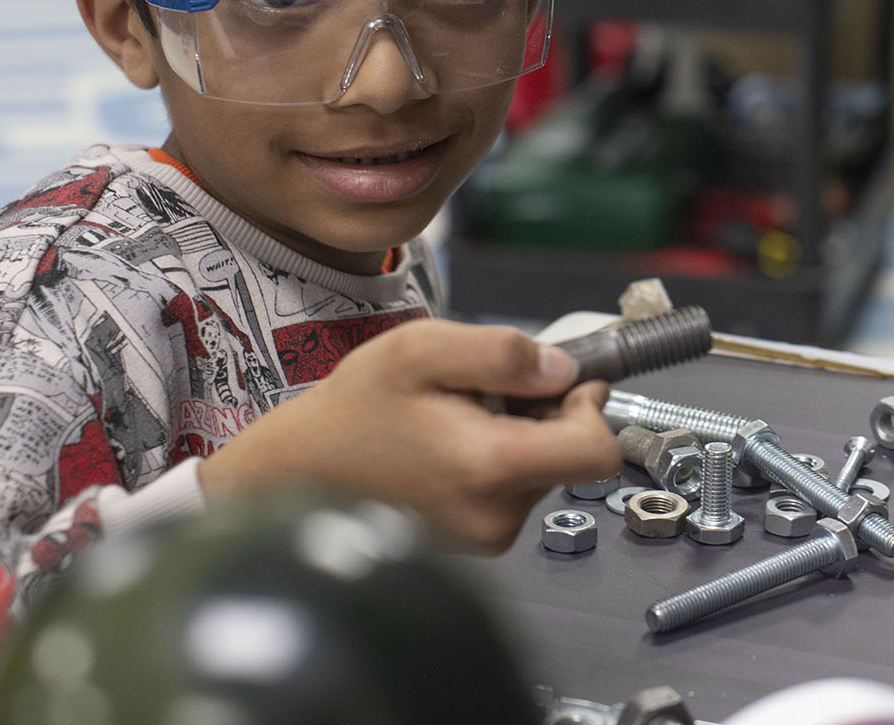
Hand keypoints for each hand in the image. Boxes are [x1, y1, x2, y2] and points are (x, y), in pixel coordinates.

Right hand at [198, 319, 618, 551]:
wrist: (296, 475)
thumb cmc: (353, 411)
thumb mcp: (422, 351)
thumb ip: (501, 353)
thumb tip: (564, 371)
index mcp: (491, 470)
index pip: (597, 452)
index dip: (590, 407)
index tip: (560, 381)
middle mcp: (498, 517)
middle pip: (568, 456)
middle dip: (541, 414)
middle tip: (480, 391)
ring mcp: (486, 537)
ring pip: (541, 470)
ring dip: (515, 435)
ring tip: (453, 418)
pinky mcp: (475, 542)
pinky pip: (513, 489)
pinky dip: (495, 459)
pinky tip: (446, 444)